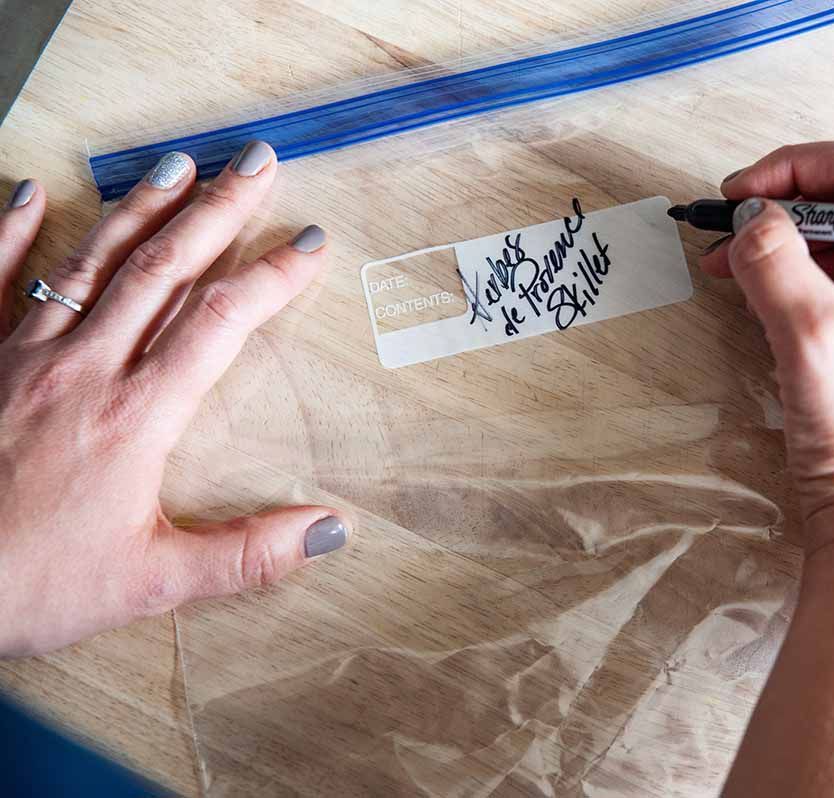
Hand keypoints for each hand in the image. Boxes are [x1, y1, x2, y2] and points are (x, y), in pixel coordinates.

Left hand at [0, 142, 348, 657]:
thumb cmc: (29, 584)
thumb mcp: (150, 583)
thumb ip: (245, 556)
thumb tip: (330, 531)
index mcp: (136, 414)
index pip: (220, 322)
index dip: (272, 276)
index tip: (309, 241)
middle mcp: (83, 368)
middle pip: (163, 270)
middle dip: (216, 210)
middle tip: (255, 162)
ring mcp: (19, 355)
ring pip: (90, 263)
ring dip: (138, 208)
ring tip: (178, 164)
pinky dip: (7, 231)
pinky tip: (27, 193)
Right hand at [701, 141, 833, 550]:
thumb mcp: (812, 340)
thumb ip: (775, 262)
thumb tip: (751, 219)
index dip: (798, 169)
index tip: (740, 192)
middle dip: (788, 216)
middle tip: (727, 232)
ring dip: (792, 254)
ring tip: (734, 270)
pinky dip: (807, 290)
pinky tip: (766, 302)